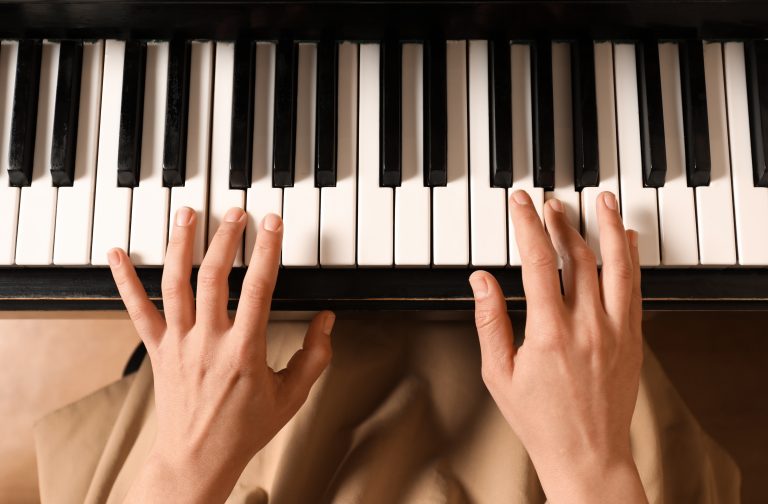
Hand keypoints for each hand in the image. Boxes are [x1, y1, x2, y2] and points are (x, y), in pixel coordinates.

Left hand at [108, 207, 333, 503]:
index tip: (273, 224)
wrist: (197, 459)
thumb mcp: (291, 396)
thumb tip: (327, 322)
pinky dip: (124, 281)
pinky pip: (138, 311)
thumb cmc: (244, 429)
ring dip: (181, 244)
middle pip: (214, 277)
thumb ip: (314, 357)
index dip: (267, 251)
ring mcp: (179, 343)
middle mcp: (208, 342)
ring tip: (188, 214)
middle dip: (225, 238)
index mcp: (244, 352)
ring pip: (175, 284)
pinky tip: (117, 255)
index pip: (258, 289)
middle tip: (235, 212)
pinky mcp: (158, 350)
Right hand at [469, 191, 646, 502]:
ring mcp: (616, 331)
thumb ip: (489, 322)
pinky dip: (631, 259)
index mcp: (549, 333)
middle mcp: (587, 326)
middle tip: (551, 202)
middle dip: (562, 221)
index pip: (539, 262)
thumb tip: (481, 280)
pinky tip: (626, 240)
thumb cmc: (540, 421)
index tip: (521, 204)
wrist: (588, 455)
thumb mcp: (499, 374)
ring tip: (603, 200)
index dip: (528, 226)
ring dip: (608, 228)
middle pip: (578, 256)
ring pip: (616, 265)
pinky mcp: (634, 339)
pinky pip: (636, 288)